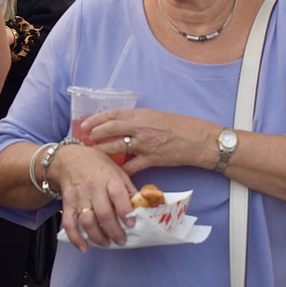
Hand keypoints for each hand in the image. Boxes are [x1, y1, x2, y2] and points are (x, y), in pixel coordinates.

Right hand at [54, 144, 136, 251]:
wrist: (69, 159)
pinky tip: (84, 247)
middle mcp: (93, 188)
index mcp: (109, 178)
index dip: (125, 211)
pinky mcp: (67, 204)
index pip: (118, 195)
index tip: (131, 224)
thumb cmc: (98, 166)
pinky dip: (75, 238)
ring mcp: (79, 197)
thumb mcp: (117, 171)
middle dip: (114, 230)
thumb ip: (128, 189)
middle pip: (104, 213)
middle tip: (122, 240)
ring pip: (87, 221)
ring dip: (97, 236)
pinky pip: (69, 223)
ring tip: (107, 243)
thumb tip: (141, 205)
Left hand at [81, 108, 217, 174]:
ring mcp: (146, 144)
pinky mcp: (152, 160)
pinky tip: (115, 171)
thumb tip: (123, 123)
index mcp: (143, 114)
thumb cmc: (182, 126)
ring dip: (104, 151)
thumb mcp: (159, 116)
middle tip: (88, 140)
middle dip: (95, 135)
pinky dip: (121, 170)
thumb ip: (141, 119)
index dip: (96, 119)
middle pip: (110, 129)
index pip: (113, 114)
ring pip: (116, 148)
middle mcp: (142, 128)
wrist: (200, 140)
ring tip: (97, 153)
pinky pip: (131, 166)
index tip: (85, 124)